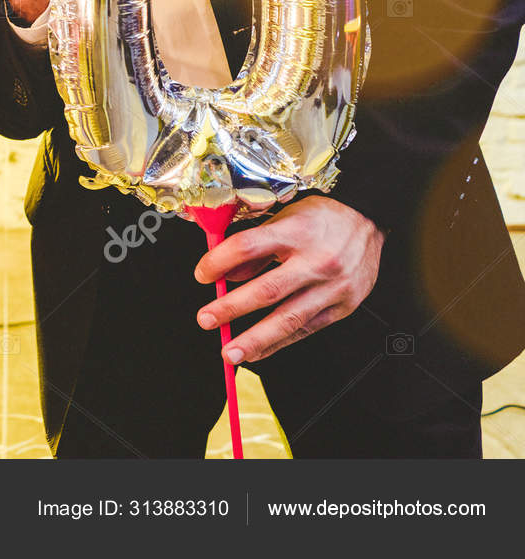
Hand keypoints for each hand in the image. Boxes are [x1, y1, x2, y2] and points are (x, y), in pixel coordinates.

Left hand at [194, 196, 384, 364]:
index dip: (219, 262)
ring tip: (232, 352)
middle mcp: (315, 260)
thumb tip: (225, 274)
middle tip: (207, 320)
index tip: (202, 275)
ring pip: (289, 318)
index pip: (247, 247)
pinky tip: (260, 351)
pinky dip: (280, 343)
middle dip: (232, 308)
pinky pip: (307, 329)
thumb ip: (255, 247)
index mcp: (295, 231)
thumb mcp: (284, 217)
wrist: (368, 219)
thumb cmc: (323, 218)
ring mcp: (332, 286)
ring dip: (256, 340)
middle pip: (267, 289)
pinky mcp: (344, 306)